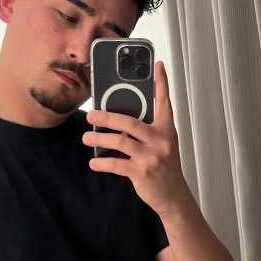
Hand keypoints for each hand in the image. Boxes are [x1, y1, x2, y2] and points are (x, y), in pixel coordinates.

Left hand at [82, 60, 190, 216]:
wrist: (173, 195)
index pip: (164, 102)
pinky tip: (94, 162)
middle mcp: (160, 141)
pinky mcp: (142, 173)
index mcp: (166, 130)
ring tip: (87, 137)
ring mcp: (151, 157)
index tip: (157, 65)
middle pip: (131, 122)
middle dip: (108, 116)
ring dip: (100, 138)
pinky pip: (117, 165)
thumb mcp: (162, 144)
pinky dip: (102, 163)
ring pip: (120, 142)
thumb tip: (120, 118)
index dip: (161, 83)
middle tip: (91, 114)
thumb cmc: (164, 167)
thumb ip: (148, 128)